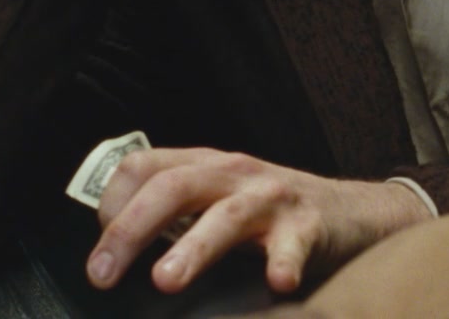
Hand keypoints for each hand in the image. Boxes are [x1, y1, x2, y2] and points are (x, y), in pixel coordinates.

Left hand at [84, 148, 430, 295]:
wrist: (351, 212)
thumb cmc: (270, 213)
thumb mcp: (216, 198)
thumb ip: (173, 215)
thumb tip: (112, 253)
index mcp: (203, 165)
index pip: (141, 167)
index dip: (112, 204)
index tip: (98, 251)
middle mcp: (233, 173)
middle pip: (172, 187)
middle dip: (130, 229)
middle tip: (103, 273)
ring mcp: (271, 197)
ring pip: (225, 215)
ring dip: (193, 247)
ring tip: (166, 280)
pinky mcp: (308, 225)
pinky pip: (293, 245)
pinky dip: (283, 263)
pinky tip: (277, 283)